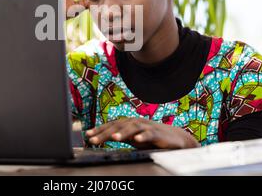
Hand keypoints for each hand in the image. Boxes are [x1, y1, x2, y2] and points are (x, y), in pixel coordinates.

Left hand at [85, 118, 199, 149]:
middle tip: (93, 139)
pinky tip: (137, 140)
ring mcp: (146, 126)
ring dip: (122, 133)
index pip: (111, 125)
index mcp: (128, 123)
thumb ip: (121, 137)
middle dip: (104, 132)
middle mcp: (135, 122)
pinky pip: (149, 134)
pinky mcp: (157, 133)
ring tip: (113, 138)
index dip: (99, 129)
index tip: (87, 135)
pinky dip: (143, 136)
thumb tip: (103, 137)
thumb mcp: (133, 138)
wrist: (174, 138)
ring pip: (132, 127)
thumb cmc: (151, 138)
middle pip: (118, 126)